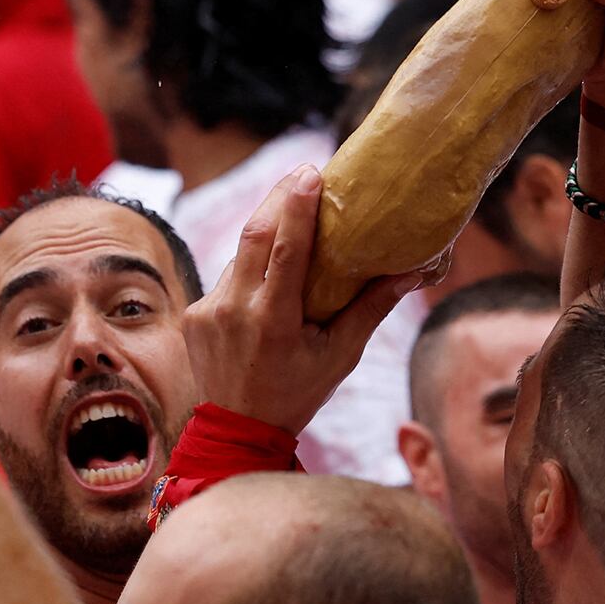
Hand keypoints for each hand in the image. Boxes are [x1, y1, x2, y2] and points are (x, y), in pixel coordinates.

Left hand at [182, 166, 425, 434]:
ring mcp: (209, 310)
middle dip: (279, 198)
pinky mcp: (194, 313)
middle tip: (304, 173)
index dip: (297, 206)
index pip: (285, 249)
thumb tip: (410, 271)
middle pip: (255, 234)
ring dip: (266, 232)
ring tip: (292, 210)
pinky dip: (250, 267)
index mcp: (273, 320)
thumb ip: (370, 310)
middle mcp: (234, 309)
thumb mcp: (340, 356)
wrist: (237, 431)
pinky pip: (227, 277)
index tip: (310, 173)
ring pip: (240, 254)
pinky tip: (268, 266)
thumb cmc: (297, 393)